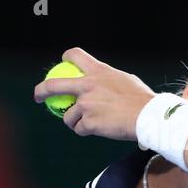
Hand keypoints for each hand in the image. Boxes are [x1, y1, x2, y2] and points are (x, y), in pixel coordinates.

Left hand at [34, 47, 154, 139]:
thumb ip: (109, 80)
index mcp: (98, 71)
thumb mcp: (126, 80)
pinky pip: (79, 129)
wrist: (148, 117)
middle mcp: (87, 86)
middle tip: (39, 97)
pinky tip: (97, 131)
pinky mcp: (88, 122)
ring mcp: (86, 105)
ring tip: (89, 124)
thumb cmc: (142, 100)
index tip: (62, 67)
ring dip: (74, 121)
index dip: (66, 59)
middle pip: (53, 85)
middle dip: (41, 91)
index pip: (74, 56)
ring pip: (68, 116)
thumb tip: (103, 82)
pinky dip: (85, 131)